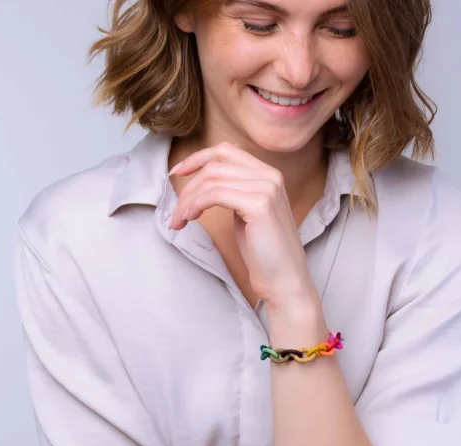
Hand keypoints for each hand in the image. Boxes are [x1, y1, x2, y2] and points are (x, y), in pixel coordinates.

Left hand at [168, 142, 316, 309]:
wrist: (284, 280)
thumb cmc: (264, 253)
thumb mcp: (247, 213)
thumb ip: (234, 192)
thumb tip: (205, 181)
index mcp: (269, 175)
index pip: (227, 151)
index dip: (198, 158)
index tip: (178, 174)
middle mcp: (271, 176)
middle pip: (216, 163)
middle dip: (189, 184)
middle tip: (176, 209)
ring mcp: (266, 188)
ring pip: (211, 179)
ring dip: (188, 199)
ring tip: (179, 220)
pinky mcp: (259, 204)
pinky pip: (214, 194)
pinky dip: (195, 205)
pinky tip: (190, 219)